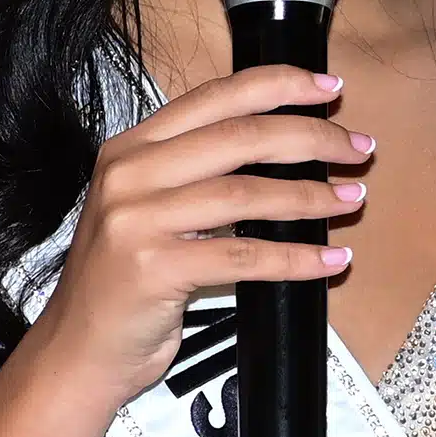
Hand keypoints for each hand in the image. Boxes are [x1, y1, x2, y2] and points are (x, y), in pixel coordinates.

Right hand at [24, 65, 370, 413]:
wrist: (77, 351)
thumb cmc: (123, 283)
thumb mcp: (145, 209)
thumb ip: (194, 174)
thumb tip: (285, 151)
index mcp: (130, 148)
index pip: (214, 97)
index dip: (279, 86)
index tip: (328, 89)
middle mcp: (128, 174)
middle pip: (239, 137)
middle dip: (311, 138)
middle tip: (358, 148)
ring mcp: (136, 221)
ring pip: (246, 194)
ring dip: (311, 198)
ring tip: (351, 199)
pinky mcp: (153, 269)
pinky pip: (245, 256)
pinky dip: (296, 258)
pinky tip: (330, 260)